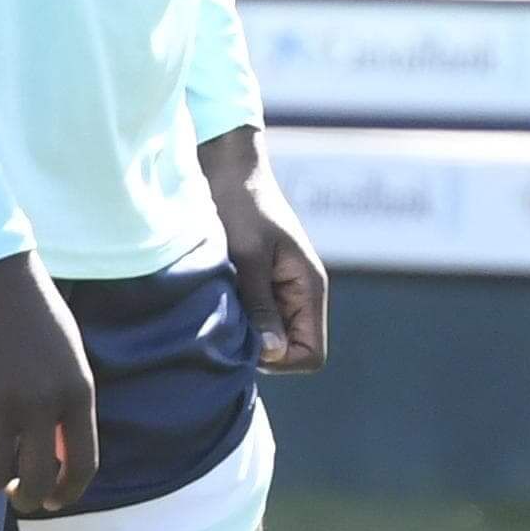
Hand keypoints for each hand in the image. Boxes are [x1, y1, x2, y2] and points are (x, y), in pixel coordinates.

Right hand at [0, 250, 97, 514]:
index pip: (82, 463)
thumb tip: (56, 453)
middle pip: (36, 481)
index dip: (66, 494)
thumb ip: (65, 400)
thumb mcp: (67, 354)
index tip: (51, 502)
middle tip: (14, 494)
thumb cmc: (32, 310)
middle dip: (25, 498)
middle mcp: (43, 401)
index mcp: (77, 390)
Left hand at [202, 126, 329, 372]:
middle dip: (260, 347)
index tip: (248, 338)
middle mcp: (300, 295)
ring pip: (270, 337)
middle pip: (290, 351)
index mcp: (309, 287)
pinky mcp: (261, 287)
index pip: (311, 355)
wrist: (230, 171)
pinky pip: (255, 321)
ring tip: (221, 304)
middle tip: (228, 320)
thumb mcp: (248, 257)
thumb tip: (272, 352)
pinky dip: (237, 319)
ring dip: (245, 331)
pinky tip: (218, 298)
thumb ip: (261, 305)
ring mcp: (281, 292)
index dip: (281, 359)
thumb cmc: (241, 207)